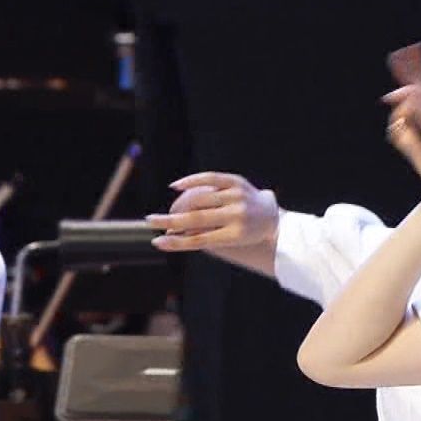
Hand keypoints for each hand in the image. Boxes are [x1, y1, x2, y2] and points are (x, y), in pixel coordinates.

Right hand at [147, 172, 278, 251]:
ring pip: (199, 198)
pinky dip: (190, 181)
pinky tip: (175, 187)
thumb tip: (169, 236)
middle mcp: (238, 214)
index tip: (157, 241)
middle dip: (170, 220)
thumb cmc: (243, 233)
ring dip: (179, 205)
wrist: (270, 216)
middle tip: (150, 221)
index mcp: (237, 235)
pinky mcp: (237, 181)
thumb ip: (203, 238)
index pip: (201, 240)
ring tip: (169, 211)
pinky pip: (209, 178)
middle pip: (197, 218)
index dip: (177, 242)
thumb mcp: (229, 241)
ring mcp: (238, 196)